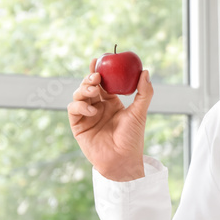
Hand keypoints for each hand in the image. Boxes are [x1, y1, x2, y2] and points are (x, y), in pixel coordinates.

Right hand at [68, 58, 152, 180]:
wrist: (123, 161)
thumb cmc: (132, 138)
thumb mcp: (140, 113)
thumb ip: (144, 92)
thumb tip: (145, 71)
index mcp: (111, 102)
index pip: (103, 82)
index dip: (99, 69)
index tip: (100, 59)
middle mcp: (97, 107)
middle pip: (89, 86)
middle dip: (90, 78)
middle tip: (97, 76)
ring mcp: (86, 115)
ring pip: (79, 94)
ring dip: (84, 89)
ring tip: (94, 90)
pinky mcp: (78, 125)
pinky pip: (74, 109)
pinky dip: (80, 105)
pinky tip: (92, 109)